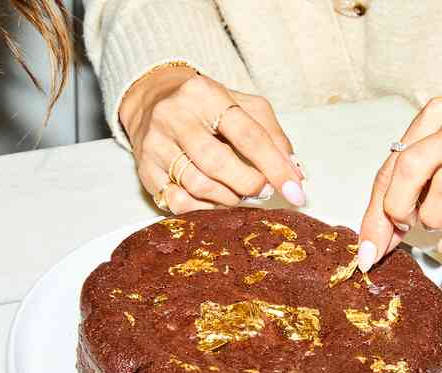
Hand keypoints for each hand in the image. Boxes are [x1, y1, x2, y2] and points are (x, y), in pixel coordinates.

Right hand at [119, 66, 305, 213]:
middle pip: (218, 163)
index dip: (276, 167)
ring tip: (240, 195)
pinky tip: (216, 201)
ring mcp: (156, 145)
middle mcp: (175, 117)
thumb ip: (272, 135)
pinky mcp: (145, 170)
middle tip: (263, 191)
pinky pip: (178, 202)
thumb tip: (296, 174)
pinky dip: (204, 209)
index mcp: (205, 94)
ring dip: (229, 199)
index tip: (296, 191)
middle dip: (249, 184)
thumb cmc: (206, 107)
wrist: (151, 101)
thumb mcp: (242, 106)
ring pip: (198, 186)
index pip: (248, 135)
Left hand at [357, 97, 441, 269]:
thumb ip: (404, 193)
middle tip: (404, 227)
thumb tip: (371, 243)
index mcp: (435, 116)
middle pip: (411, 166)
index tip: (368, 247)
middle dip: (397, 208)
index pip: (392, 165)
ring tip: (437, 223)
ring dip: (433, 217)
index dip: (375, 211)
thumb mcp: (440, 165)